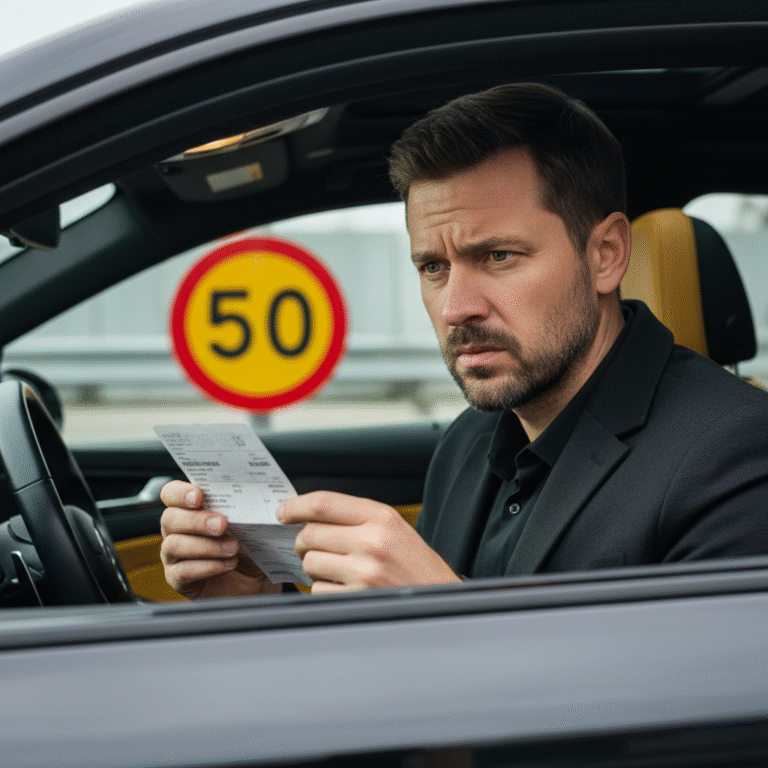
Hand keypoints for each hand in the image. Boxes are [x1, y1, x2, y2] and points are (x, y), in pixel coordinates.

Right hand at [160, 480, 281, 599]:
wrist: (257, 581)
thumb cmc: (250, 547)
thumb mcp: (252, 525)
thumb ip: (248, 511)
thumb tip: (259, 507)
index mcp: (190, 509)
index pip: (171, 493)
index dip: (180, 493)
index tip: (199, 496)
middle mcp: (177, 530)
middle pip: (169, 518)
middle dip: (196, 521)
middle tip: (222, 524)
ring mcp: (174, 556)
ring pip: (174, 545)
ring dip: (206, 546)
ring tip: (233, 548)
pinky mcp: (178, 580)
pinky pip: (182, 571)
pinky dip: (207, 567)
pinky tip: (227, 565)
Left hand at [278, 491, 460, 593]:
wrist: (441, 598)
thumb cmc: (415, 564)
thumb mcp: (393, 527)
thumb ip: (355, 517)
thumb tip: (307, 516)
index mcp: (381, 517)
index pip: (324, 503)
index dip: (296, 506)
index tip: (283, 511)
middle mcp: (372, 541)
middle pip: (309, 534)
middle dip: (303, 542)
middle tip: (312, 547)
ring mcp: (364, 572)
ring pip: (310, 563)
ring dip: (314, 568)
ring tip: (337, 570)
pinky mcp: (357, 598)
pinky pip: (318, 590)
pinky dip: (324, 590)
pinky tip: (345, 587)